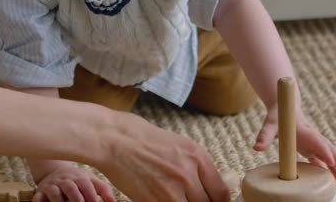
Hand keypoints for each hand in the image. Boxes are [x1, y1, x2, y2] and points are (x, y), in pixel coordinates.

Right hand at [32, 165, 114, 201]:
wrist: (55, 170)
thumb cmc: (78, 180)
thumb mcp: (92, 181)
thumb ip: (104, 190)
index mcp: (80, 178)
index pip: (86, 186)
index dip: (91, 197)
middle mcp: (66, 180)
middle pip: (71, 189)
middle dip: (77, 200)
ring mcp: (52, 185)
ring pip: (54, 193)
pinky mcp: (40, 191)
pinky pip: (38, 197)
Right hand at [96, 115, 229, 201]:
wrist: (114, 139)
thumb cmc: (143, 139)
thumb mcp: (179, 145)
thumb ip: (196, 166)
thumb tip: (208, 186)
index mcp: (197, 157)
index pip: (221, 193)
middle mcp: (188, 174)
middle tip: (192, 200)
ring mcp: (171, 189)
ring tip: (177, 199)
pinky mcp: (153, 201)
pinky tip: (164, 200)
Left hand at [253, 105, 335, 181]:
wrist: (285, 106)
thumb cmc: (278, 115)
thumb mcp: (269, 124)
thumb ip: (264, 135)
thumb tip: (256, 148)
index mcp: (303, 130)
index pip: (315, 140)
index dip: (323, 150)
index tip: (330, 160)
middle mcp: (311, 136)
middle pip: (327, 148)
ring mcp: (312, 141)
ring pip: (327, 153)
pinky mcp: (310, 145)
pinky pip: (320, 156)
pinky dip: (327, 166)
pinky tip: (332, 176)